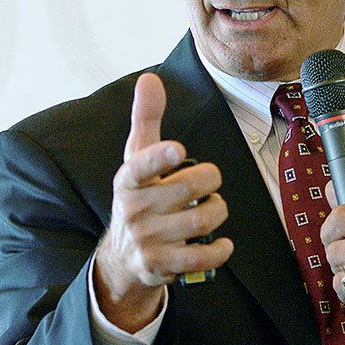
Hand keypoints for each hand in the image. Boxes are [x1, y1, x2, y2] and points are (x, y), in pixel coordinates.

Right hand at [93, 73, 232, 331]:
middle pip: (190, 188)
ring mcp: (146, 239)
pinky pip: (202, 257)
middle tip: (209, 184)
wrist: (122, 257)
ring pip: (203, 219)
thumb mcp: (136, 158)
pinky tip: (221, 243)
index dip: (160, 158)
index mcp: (128, 178)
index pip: (141, 165)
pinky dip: (220, 250)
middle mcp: (134, 209)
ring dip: (217, 211)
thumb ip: (146, 119)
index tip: (178, 150)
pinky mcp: (161, 265)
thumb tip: (149, 79)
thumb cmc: (139, 196)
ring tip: (210, 209)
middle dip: (212, 182)